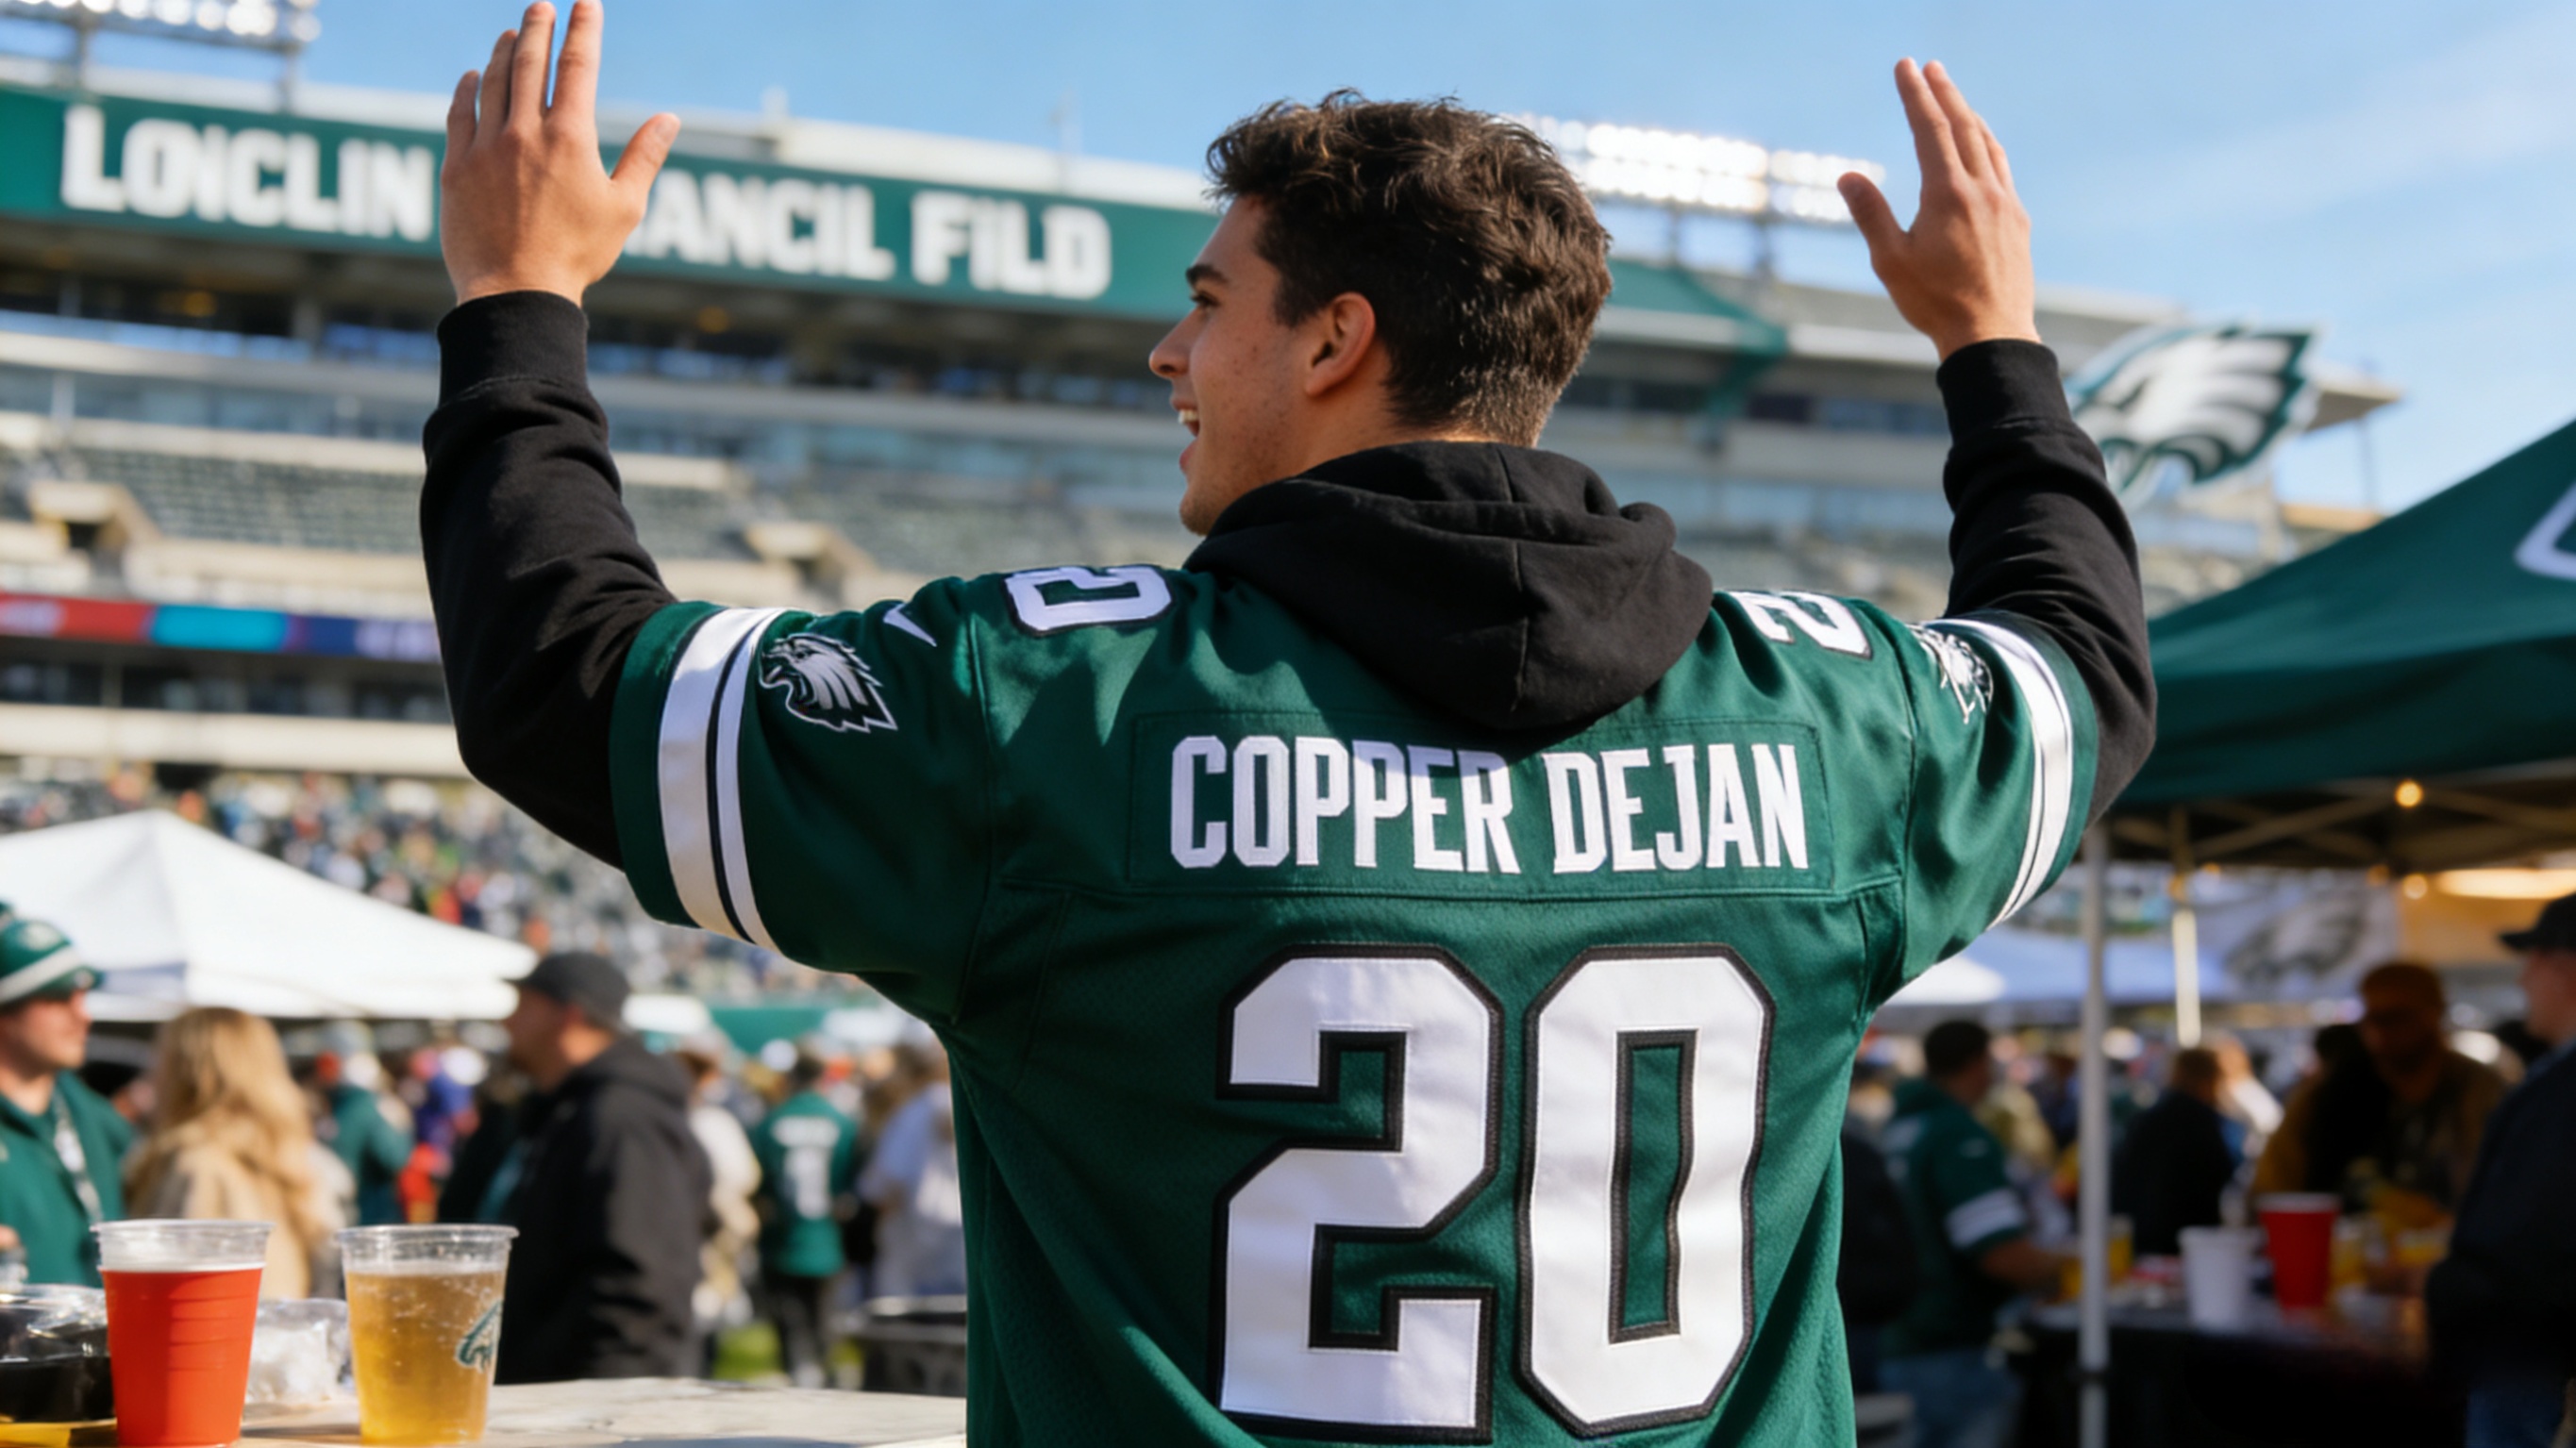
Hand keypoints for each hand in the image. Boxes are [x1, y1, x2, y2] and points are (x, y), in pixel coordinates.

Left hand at [439, 0, 678, 306]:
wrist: (516, 291)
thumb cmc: (577, 255)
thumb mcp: (624, 208)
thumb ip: (645, 157)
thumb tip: (669, 119)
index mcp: (570, 138)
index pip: (578, 66)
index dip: (584, 29)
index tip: (586, 4)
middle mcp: (524, 132)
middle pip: (529, 61)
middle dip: (537, 26)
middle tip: (542, 5)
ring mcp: (485, 147)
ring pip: (492, 81)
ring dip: (502, 50)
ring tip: (509, 32)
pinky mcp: (456, 166)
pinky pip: (459, 114)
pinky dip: (466, 88)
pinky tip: (472, 76)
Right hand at [1838, 60, 2040, 361]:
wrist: (1991, 334)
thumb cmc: (1935, 302)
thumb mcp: (1890, 261)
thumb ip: (1871, 213)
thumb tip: (1848, 176)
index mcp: (1947, 195)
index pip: (1930, 129)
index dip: (1916, 95)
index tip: (1906, 67)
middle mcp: (1982, 190)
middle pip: (1963, 127)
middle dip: (1945, 93)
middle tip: (1930, 67)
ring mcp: (2005, 203)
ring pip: (1987, 144)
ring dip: (1969, 115)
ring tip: (1955, 98)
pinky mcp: (2017, 221)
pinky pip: (2002, 168)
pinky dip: (1987, 144)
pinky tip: (1983, 147)